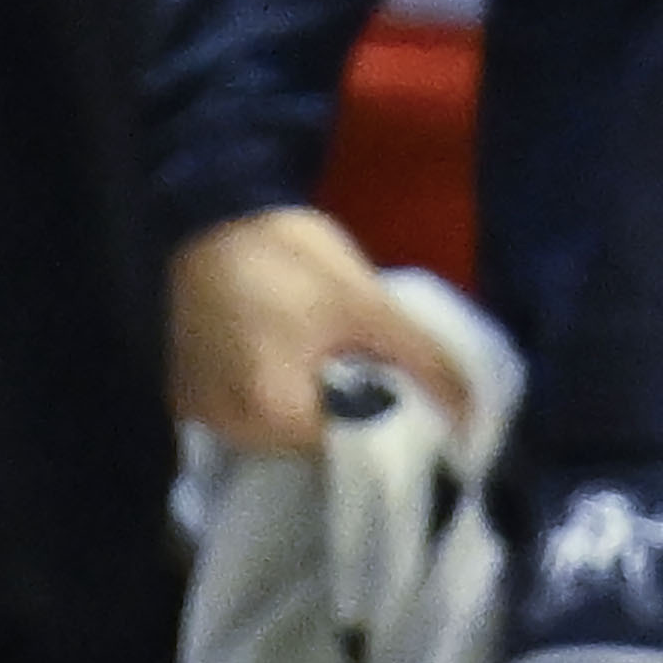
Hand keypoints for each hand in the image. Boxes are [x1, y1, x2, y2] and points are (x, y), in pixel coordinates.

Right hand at [169, 204, 468, 452]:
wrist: (209, 215)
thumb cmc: (289, 256)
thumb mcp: (364, 303)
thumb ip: (420, 360)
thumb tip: (469, 411)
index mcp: (269, 415)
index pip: (350, 447)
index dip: (390, 422)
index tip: (417, 392)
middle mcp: (231, 431)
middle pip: (315, 442)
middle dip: (355, 410)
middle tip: (380, 364)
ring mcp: (206, 416)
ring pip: (286, 428)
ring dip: (320, 400)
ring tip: (340, 354)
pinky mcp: (193, 396)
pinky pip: (254, 411)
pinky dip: (284, 391)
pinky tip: (301, 355)